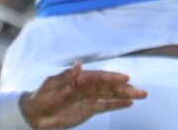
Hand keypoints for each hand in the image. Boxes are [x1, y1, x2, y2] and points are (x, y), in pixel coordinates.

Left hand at [19, 62, 146, 128]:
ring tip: (142, 95)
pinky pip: (105, 105)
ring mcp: (88, 97)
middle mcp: (85, 87)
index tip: (126, 78)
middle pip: (107, 86)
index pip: (97, 76)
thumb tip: (79, 63)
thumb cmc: (40, 97)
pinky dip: (117, 104)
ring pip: (110, 95)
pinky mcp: (88, 109)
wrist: (36, 114)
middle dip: (124, 87)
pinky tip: (129, 103)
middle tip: (141, 90)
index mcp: (76, 78)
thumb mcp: (50, 86)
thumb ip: (66, 76)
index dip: (111, 77)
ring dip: (125, 95)